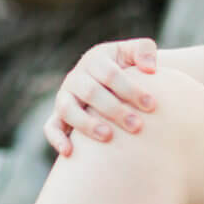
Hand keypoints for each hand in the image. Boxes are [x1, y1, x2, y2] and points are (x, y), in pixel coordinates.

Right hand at [44, 37, 158, 156]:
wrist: (113, 82)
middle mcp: (77, 77)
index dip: (130, 89)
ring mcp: (65, 96)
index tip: (151, 105)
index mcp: (96, 59)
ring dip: (86, 124)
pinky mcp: (58, 116)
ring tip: (108, 137)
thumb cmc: (129, 69)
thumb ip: (145, 51)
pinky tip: (69, 152)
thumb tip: (149, 69)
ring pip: (67, 108)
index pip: (111, 74)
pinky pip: (51, 127)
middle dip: (115, 110)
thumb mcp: (134, 53)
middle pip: (91, 92)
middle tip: (137, 126)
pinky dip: (57, 139)